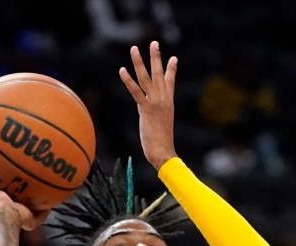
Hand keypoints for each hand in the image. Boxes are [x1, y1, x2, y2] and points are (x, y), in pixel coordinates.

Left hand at [119, 41, 178, 170]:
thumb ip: (157, 117)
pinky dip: (128, 80)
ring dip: (139, 62)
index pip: (170, 82)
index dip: (171, 69)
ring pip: (146, 78)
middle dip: (156, 57)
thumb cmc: (162, 145)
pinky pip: (136, 92)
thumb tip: (153, 117)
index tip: (173, 58)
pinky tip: (123, 70)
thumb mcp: (162, 126)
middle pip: (158, 74)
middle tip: (153, 43)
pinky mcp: (146, 109)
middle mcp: (163, 100)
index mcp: (168, 103)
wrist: (164, 152)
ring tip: (134, 49)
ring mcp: (155, 103)